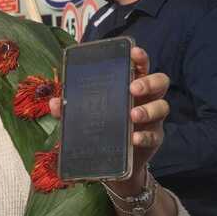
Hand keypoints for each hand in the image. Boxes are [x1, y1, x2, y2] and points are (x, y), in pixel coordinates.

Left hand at [50, 46, 169, 194]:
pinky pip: (154, 135)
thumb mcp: (85, 117)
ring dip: (148, 109)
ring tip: (133, 115)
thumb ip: (71, 108)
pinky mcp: (153, 138)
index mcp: (129, 87)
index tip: (134, 52)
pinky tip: (134, 138)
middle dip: (149, 82)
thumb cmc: (101, 128)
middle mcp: (145, 99)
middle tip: (133, 88)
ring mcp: (152, 119)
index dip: (140, 58)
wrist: (112, 163)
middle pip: (160, 82)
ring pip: (162, 107)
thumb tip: (54, 102)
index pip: (139, 68)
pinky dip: (145, 135)